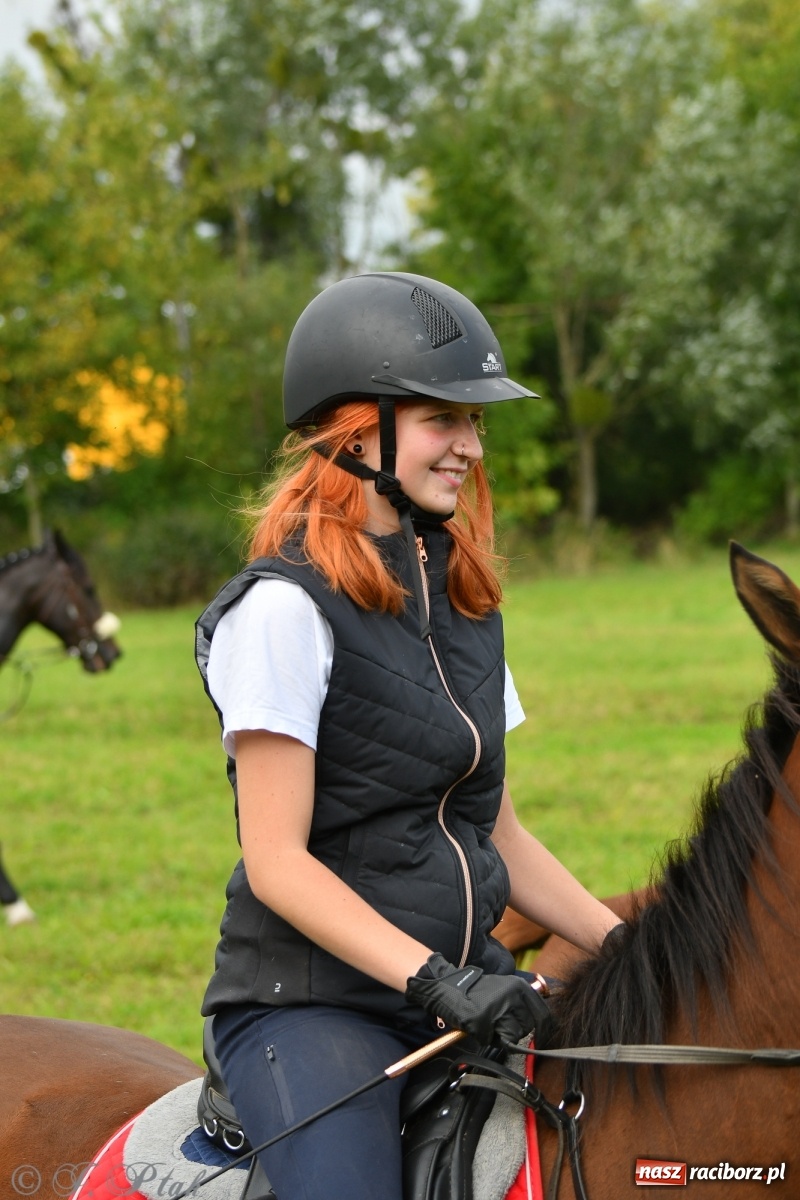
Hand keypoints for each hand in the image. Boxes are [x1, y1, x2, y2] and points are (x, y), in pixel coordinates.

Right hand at [406, 953, 551, 1046]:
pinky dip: (488, 1038)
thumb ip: (522, 1002)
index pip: (543, 1015)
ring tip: (491, 1025)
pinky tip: (480, 1027)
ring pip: (513, 1036)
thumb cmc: (478, 992)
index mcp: (519, 986)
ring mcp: (498, 1008)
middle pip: (528, 1028)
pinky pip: (494, 1040)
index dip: (544, 1030)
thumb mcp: (505, 988)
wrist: (448, 988)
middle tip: (502, 1025)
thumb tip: (543, 1024)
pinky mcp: (483, 1021)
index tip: (542, 1040)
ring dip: (503, 1036)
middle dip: (517, 1031)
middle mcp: (511, 995)